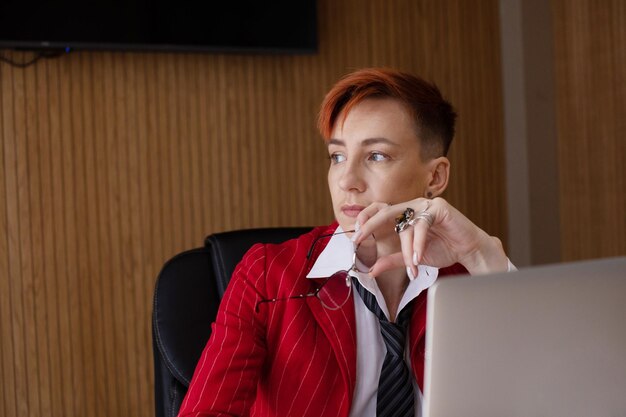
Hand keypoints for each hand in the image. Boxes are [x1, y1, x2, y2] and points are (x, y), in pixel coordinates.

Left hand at [352, 197, 508, 275]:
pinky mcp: (439, 208)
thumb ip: (393, 260)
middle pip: (386, 211)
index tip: (355, 235)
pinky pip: (422, 225)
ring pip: (406, 225)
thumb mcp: (413, 258)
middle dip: (370, 225)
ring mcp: (426, 204)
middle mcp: (413, 205)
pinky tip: (419, 257)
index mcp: (406, 214)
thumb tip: (371, 270)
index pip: (380, 210)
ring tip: (412, 266)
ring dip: (407, 249)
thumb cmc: (444, 249)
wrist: (470, 250)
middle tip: (359, 239)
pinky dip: (419, 243)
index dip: (366, 219)